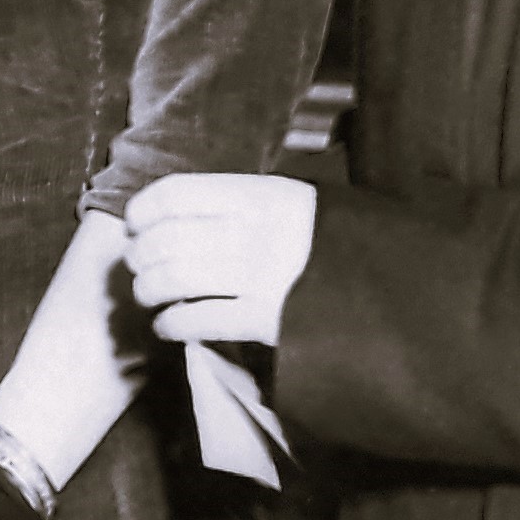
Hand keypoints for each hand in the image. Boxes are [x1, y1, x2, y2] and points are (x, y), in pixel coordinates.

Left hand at [123, 172, 318, 345]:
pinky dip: (171, 324)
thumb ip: (233, 200)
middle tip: (137, 265)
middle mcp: (253, 232)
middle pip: (165, 240)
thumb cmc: (323, 235)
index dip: (141, 212)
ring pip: (173, 280)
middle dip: (139, 256)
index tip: (134, 225)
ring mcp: (260, 277)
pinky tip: (166, 326)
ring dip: (147, 290)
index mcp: (256, 194)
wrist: (385, 280)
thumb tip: (165, 213)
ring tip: (147, 295)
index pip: (173, 195)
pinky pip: (198, 320)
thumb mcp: (285, 199)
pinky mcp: (267, 320)